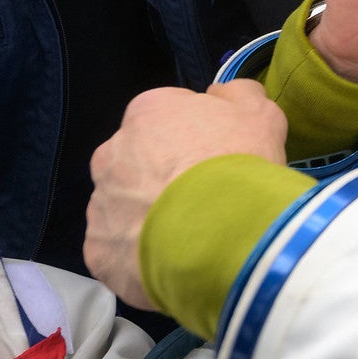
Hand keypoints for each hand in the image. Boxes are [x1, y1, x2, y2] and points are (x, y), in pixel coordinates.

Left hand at [83, 80, 287, 306]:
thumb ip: (238, 95)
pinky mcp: (97, 250)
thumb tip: (219, 94)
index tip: (215, 162)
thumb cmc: (239, 167)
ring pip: (124, 207)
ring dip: (148, 217)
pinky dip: (138, 258)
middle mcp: (111, 152)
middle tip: (201, 201)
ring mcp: (100, 203)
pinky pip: (117, 251)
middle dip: (163, 178)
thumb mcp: (261, 115)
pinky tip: (169, 263)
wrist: (220, 236)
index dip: (194, 142)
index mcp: (146, 113)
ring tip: (187, 238)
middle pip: (138, 163)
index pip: (166, 120)